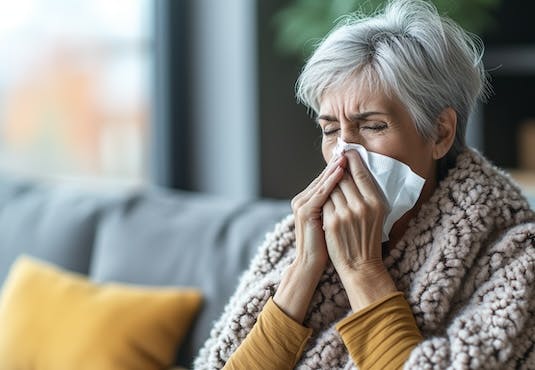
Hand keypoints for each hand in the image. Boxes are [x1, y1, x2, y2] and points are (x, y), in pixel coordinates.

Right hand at [291, 154, 345, 272]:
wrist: (311, 264)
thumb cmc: (325, 245)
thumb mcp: (331, 219)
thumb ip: (336, 205)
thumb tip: (352, 191)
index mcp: (307, 200)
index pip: (325, 179)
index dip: (338, 167)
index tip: (351, 155)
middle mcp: (301, 199)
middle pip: (322, 177)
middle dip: (337, 163)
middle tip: (349, 148)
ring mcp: (301, 204)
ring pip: (322, 182)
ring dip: (335, 168)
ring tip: (347, 155)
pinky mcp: (305, 210)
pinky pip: (322, 192)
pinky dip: (332, 181)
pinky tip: (342, 171)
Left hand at [322, 150, 396, 310]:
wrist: (361, 265)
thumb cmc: (369, 238)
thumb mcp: (378, 214)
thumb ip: (369, 194)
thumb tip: (357, 171)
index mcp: (377, 202)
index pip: (361, 174)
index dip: (353, 160)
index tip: (347, 151)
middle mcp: (362, 206)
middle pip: (344, 178)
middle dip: (338, 168)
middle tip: (335, 158)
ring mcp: (345, 213)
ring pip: (331, 188)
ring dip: (329, 182)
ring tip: (329, 175)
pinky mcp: (332, 221)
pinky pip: (324, 201)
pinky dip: (322, 197)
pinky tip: (321, 193)